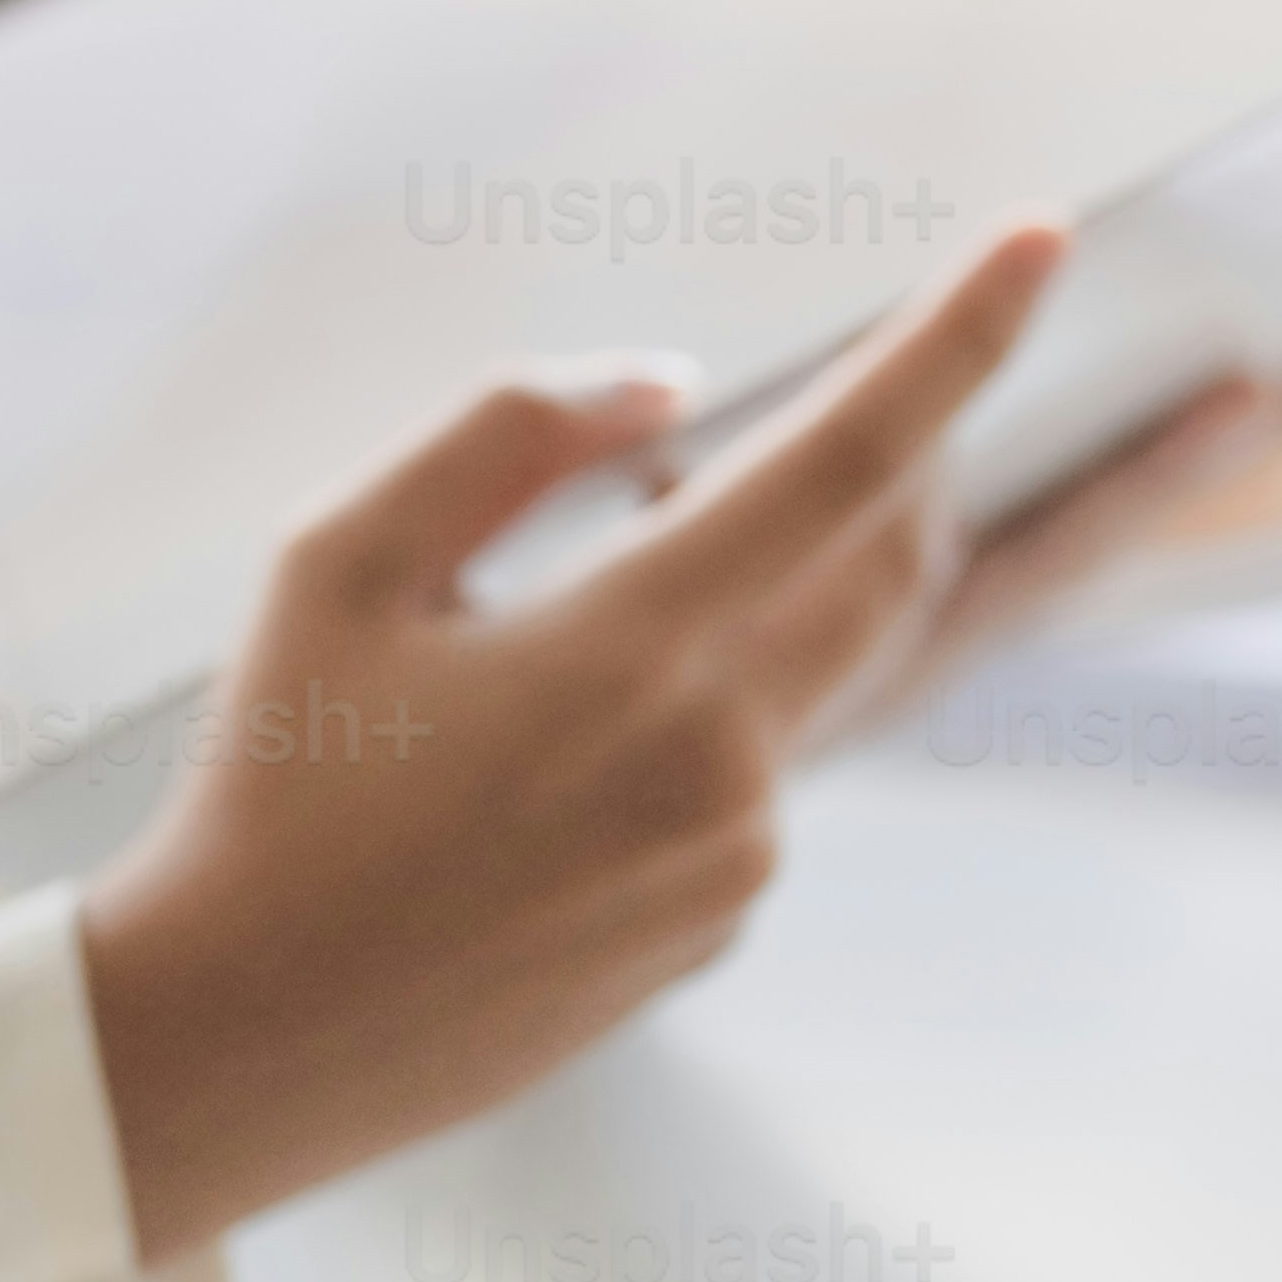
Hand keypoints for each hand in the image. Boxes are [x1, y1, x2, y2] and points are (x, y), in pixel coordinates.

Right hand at [78, 223, 1064, 1264]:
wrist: (244, 1042)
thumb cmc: (271, 789)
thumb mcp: (339, 562)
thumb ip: (513, 437)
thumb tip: (670, 389)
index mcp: (633, 654)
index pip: (850, 458)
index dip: (959, 339)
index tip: (1037, 239)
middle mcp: (722, 764)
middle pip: (893, 560)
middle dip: (906, 449)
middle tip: (864, 372)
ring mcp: (734, 861)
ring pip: (815, 668)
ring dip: (767, 583)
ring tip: (605, 569)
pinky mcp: (718, 925)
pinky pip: (755, 771)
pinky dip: (709, 701)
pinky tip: (557, 734)